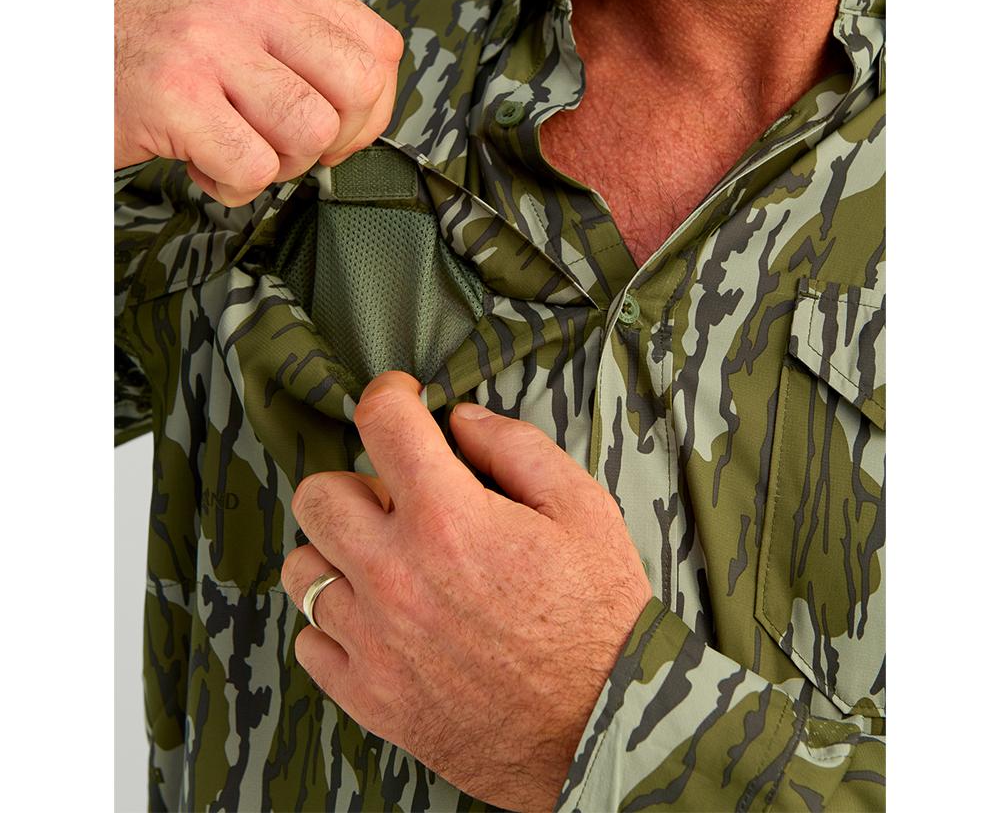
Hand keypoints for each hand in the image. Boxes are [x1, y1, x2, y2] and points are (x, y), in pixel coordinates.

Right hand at [114, 0, 403, 205]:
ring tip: (237, 147)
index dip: (372, 107)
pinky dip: (235, 186)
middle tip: (290, 144)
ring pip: (311, 133)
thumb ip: (305, 49)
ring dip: (280, 165)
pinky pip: (254, 169)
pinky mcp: (175, 95)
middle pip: (358, 90)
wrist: (63, 56)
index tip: (339, 127)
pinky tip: (205, 163)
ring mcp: (208, 44)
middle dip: (336, 140)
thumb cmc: (156, 52)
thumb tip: (371, 109)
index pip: (378, 48)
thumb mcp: (238, 20)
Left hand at [281, 372, 652, 811]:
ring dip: (339, 554)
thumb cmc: (600, 619)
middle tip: (398, 500)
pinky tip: (382, 620)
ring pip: (302, 569)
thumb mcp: (583, 510)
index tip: (401, 401)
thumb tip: (462, 419)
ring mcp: (375, 640)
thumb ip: (517, 448)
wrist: (604, 730)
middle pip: (318, 495)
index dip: (389, 394)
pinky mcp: (368, 696)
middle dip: (356, 482)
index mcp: (449, 519)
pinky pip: (310, 641)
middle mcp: (396, 575)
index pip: (382, 422)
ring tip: (387, 563)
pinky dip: (336, 624)